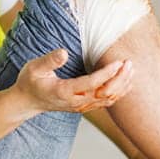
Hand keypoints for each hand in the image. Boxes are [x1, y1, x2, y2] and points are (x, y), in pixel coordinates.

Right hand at [13, 49, 132, 114]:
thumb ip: (49, 61)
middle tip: (129, 63)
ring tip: (131, 69)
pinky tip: (127, 82)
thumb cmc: (30, 82)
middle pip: (104, 93)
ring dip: (122, 85)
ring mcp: (82, 106)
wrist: (28, 102)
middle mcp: (76, 101)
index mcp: (65, 91)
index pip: (92, 84)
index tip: (118, 62)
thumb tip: (64, 52)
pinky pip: (106, 102)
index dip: (107, 73)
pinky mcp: (85, 106)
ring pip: (108, 99)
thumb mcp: (34, 68)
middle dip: (120, 78)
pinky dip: (119, 92)